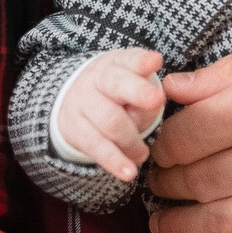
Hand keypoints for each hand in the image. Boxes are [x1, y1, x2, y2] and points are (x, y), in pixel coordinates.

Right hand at [55, 48, 164, 182]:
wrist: (75, 100)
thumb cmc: (120, 94)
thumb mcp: (134, 84)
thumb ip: (148, 94)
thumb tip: (153, 105)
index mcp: (118, 64)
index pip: (130, 59)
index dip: (141, 61)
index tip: (155, 61)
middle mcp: (98, 79)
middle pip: (116, 85)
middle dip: (137, 92)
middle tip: (156, 100)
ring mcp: (83, 102)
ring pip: (109, 121)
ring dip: (132, 140)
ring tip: (143, 154)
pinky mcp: (75, 129)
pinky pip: (96, 146)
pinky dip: (114, 161)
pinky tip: (129, 172)